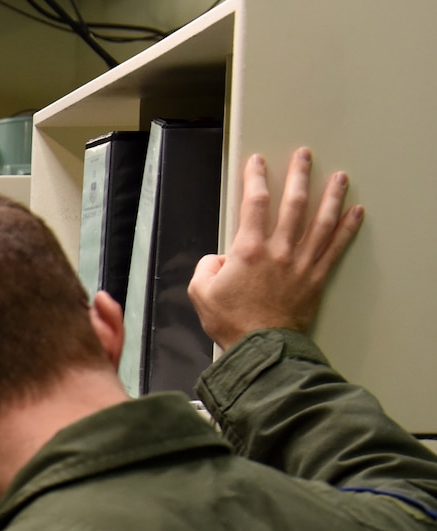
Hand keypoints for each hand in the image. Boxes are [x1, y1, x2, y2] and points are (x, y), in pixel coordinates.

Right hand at [189, 148, 363, 351]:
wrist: (259, 347)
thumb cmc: (231, 322)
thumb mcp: (200, 293)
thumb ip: (206, 267)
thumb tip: (217, 259)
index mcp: (248, 250)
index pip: (254, 203)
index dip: (255, 178)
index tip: (258, 162)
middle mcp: (279, 250)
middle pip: (293, 203)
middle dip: (299, 175)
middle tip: (304, 156)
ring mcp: (301, 262)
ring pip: (321, 220)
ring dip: (331, 195)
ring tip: (340, 177)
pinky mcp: (316, 278)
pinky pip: (336, 247)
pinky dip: (348, 228)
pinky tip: (356, 212)